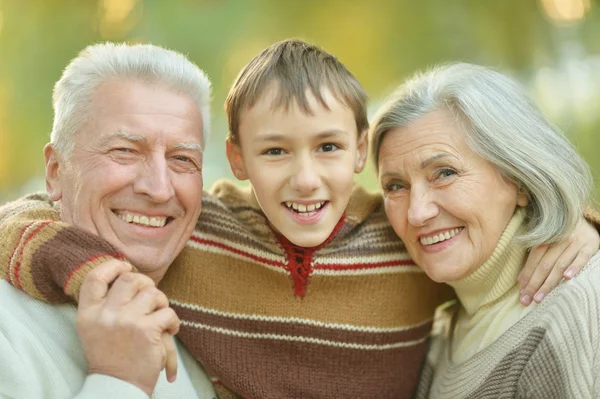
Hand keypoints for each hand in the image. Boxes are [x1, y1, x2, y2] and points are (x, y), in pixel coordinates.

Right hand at [76, 259, 179, 395]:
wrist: (117, 388)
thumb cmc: (112, 357)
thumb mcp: (95, 328)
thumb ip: (106, 303)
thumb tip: (127, 270)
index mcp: (87, 314)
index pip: (94, 278)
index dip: (112, 266)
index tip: (125, 266)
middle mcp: (104, 315)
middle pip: (130, 279)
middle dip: (146, 284)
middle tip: (150, 299)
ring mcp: (125, 321)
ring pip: (153, 293)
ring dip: (161, 303)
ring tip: (160, 318)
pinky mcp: (146, 330)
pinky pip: (168, 313)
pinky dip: (173, 322)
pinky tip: (168, 332)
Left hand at [518, 219, 598, 305]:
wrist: (584, 221)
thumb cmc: (562, 236)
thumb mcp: (548, 242)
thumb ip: (535, 258)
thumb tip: (520, 280)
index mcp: (546, 236)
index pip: (534, 258)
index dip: (527, 275)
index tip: (521, 291)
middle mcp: (559, 239)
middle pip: (545, 264)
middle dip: (534, 283)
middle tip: (527, 300)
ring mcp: (575, 241)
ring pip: (560, 264)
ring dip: (549, 282)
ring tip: (539, 296)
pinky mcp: (590, 245)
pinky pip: (582, 257)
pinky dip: (574, 267)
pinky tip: (567, 278)